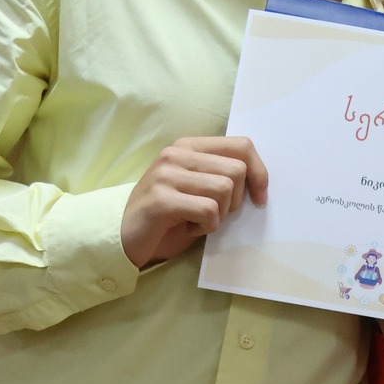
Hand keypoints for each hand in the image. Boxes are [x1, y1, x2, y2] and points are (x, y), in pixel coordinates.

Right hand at [120, 136, 267, 268]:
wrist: (123, 237)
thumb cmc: (168, 216)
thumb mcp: (198, 188)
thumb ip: (221, 175)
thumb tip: (260, 181)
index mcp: (189, 146)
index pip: (242, 146)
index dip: (259, 172)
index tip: (259, 198)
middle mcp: (176, 154)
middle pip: (237, 170)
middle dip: (236, 200)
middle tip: (215, 214)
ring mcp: (166, 174)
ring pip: (224, 189)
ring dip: (219, 214)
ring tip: (198, 220)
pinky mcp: (161, 199)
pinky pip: (207, 210)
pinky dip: (206, 226)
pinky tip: (189, 228)